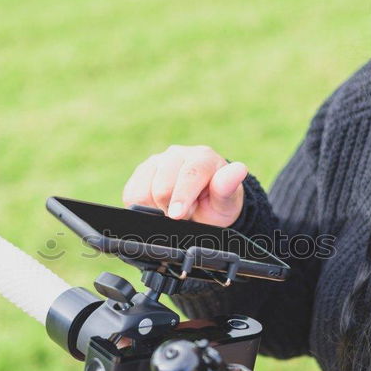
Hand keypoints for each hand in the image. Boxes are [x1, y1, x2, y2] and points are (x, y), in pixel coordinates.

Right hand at [122, 145, 247, 226]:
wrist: (202, 206)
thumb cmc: (216, 205)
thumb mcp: (227, 203)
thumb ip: (228, 187)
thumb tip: (238, 169)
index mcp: (203, 157)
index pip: (188, 174)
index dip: (181, 197)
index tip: (177, 215)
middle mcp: (179, 154)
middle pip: (163, 185)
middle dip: (171, 208)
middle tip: (185, 216)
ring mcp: (158, 161)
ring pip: (144, 190)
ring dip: (157, 208)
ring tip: (172, 209)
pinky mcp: (141, 172)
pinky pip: (131, 193)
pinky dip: (142, 206)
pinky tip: (158, 207)